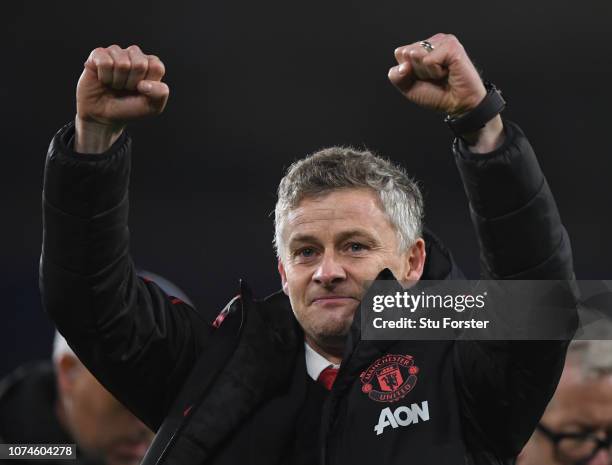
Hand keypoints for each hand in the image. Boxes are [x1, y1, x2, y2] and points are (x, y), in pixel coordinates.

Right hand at [75, 45, 168, 152]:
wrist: (104, 116)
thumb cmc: (129, 108)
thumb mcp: (153, 106)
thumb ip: (160, 93)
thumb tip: (144, 83)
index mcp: (150, 63)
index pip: (156, 67)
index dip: (148, 84)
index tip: (141, 91)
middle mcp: (134, 54)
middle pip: (140, 64)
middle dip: (132, 83)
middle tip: (126, 88)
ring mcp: (116, 52)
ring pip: (122, 63)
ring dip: (118, 81)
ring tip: (115, 85)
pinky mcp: (98, 54)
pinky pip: (105, 62)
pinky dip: (105, 77)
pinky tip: (104, 80)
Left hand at [389, 33, 503, 151]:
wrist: (458, 104)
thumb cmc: (437, 95)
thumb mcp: (408, 87)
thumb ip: (396, 76)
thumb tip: (403, 65)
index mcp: (420, 48)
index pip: (400, 53)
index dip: (408, 71)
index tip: (423, 78)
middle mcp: (431, 42)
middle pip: (407, 54)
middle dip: (417, 72)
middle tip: (434, 78)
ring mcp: (442, 41)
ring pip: (417, 55)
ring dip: (427, 72)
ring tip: (441, 75)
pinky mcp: (451, 46)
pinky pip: (429, 60)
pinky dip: (436, 72)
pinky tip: (448, 72)